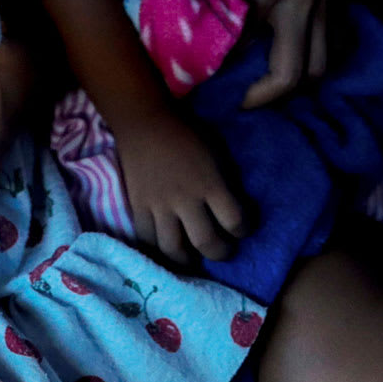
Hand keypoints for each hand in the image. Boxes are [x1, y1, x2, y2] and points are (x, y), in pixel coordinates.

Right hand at [117, 112, 243, 264]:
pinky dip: (159, 248)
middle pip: (207, 243)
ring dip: (188, 260)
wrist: (144, 121)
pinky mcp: (138, 206)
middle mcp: (185, 199)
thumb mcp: (216, 151)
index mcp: (209, 183)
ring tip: (193, 257)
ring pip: (174, 249)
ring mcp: (158, 205)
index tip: (243, 228)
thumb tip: (236, 205)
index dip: (245, 230)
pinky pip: (147, 238)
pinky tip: (167, 247)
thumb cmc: (185, 133)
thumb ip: (226, 180)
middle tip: (222, 249)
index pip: (235, 222)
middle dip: (220, 252)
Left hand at [179, 0, 325, 107]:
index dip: (226, 71)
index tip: (201, 86)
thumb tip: (144, 9)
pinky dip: (317, 61)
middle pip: (295, 74)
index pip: (248, 49)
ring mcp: (326, 0)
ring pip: (322, 65)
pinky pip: (336, 44)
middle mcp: (304, 0)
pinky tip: (291, 60)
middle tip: (237, 101)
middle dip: (265, 97)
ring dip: (295, 84)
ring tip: (262, 86)